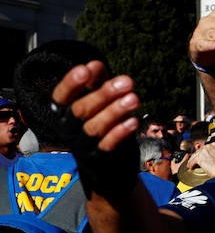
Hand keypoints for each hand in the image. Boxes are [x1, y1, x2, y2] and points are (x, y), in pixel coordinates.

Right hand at [52, 62, 141, 198]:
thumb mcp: (99, 104)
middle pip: (81, 110)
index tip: (86, 68)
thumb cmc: (101, 126)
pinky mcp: (97, 159)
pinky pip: (107, 145)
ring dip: (115, 111)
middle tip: (127, 81)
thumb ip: (97, 84)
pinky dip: (120, 132)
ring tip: (134, 98)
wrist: (106, 168)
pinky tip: (134, 120)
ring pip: (94, 127)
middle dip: (104, 93)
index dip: (71, 83)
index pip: (61, 96)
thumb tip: (96, 64)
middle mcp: (68, 129)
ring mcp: (82, 145)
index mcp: (62, 113)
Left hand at [187, 142, 214, 176]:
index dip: (203, 154)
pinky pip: (192, 161)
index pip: (205, 149)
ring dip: (192, 161)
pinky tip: (191, 168)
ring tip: (192, 166)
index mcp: (214, 145)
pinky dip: (191, 165)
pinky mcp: (199, 159)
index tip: (203, 158)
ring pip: (194, 156)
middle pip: (199, 152)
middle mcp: (208, 146)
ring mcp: (203, 152)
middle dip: (197, 157)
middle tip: (196, 163)